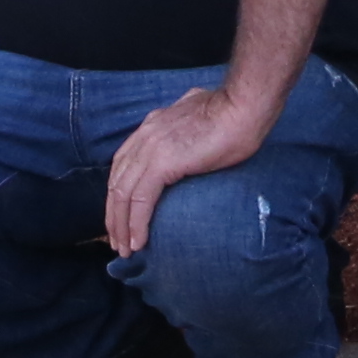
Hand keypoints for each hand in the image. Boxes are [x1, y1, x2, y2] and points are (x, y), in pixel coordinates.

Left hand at [100, 82, 276, 258]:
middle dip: (114, 216)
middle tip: (118, 243)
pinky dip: (136, 223)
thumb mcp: (200, 119)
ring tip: (126, 250)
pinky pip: (140, 200)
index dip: (119, 195)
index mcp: (152, 126)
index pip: (123, 165)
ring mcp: (150, 148)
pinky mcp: (161, 163)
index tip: (123, 218)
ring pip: (123, 194)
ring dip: (121, 226)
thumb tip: (192, 135)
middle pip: (116, 182)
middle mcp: (144, 136)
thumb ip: (187, 128)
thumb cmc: (235, 114)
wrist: (243, 107)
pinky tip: (138, 242)